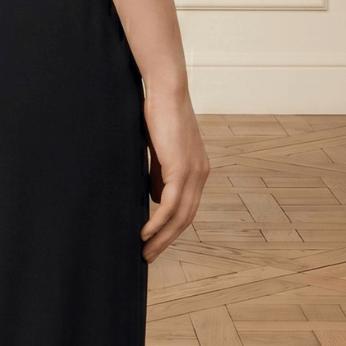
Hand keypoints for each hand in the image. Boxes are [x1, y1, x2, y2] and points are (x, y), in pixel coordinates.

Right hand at [139, 86, 209, 262]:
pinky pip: (170, 204)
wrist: (166, 90)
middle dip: (167, 240)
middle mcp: (200, 174)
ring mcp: (193, 172)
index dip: (172, 226)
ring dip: (162, 237)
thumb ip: (160, 173)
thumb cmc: (159, 112)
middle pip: (187, 218)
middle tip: (150, 256)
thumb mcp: (160, 149)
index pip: (187, 206)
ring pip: (180, 216)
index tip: (156, 240)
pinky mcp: (181, 169)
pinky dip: (158, 222)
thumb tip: (155, 198)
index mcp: (197, 168)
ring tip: (145, 251)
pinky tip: (145, 232)